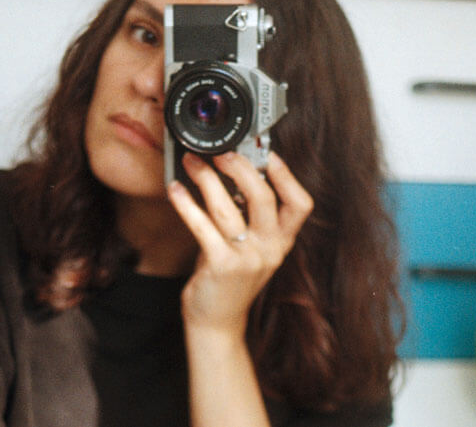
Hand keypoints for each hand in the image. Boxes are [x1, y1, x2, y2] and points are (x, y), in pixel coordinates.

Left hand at [167, 150, 313, 337]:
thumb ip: (247, 217)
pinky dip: (186, 203)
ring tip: (191, 162)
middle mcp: (270, 250)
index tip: (268, 153)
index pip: (300, 204)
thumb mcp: (249, 248)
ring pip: (228, 208)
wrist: (216, 322)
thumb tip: (229, 173)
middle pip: (264, 197)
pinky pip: (202, 226)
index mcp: (282, 242)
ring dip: (206, 179)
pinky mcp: (221, 266)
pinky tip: (174, 189)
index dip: (287, 176)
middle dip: (241, 168)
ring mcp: (247, 259)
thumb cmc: (228, 278)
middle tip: (221, 153)